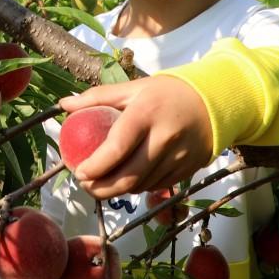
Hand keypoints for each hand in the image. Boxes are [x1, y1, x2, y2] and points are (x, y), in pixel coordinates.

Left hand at [58, 76, 214, 198]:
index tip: (78, 172)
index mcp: (146, 114)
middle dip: (100, 189)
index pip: (117, 148)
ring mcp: (179, 157)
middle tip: (85, 185)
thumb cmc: (167, 94)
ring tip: (101, 183)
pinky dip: (138, 187)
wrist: (214, 102)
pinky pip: (156, 186)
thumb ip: (98, 97)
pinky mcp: (188, 170)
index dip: (95, 166)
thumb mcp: (134, 88)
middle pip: (128, 177)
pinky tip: (127, 179)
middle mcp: (164, 138)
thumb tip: (64, 105)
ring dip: (117, 190)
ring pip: (141, 186)